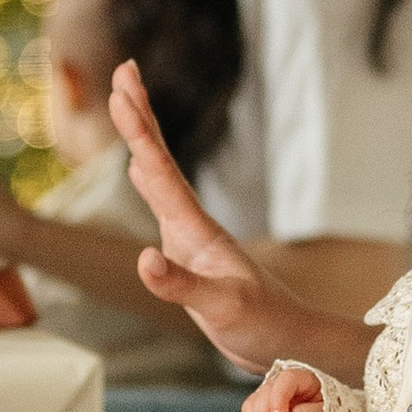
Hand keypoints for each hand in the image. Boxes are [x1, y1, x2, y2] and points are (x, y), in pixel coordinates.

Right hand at [108, 60, 295, 376]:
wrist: (288, 341)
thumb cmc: (262, 324)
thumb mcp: (222, 307)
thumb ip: (180, 284)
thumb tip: (143, 257)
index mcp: (197, 230)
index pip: (163, 172)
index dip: (141, 131)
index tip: (123, 91)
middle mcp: (191, 226)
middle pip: (161, 160)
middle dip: (142, 117)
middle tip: (125, 70)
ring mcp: (190, 238)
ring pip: (161, 177)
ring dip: (143, 139)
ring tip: (127, 104)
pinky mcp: (188, 255)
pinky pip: (162, 204)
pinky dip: (147, 179)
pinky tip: (139, 169)